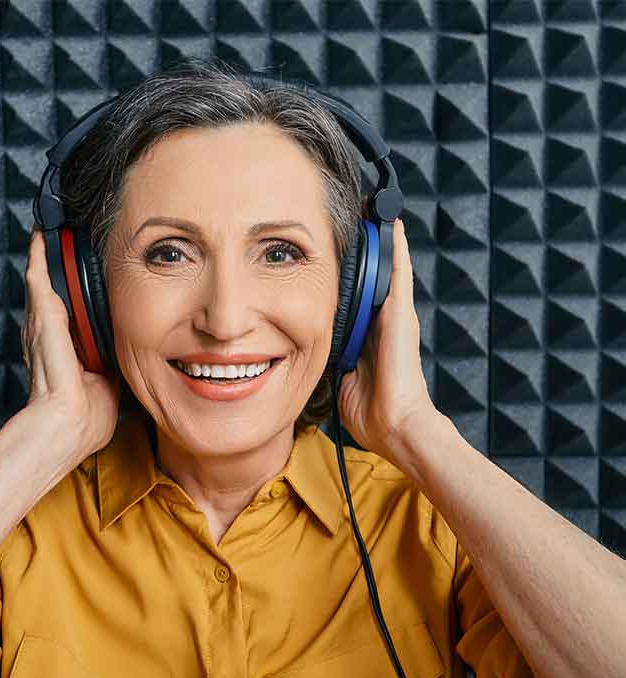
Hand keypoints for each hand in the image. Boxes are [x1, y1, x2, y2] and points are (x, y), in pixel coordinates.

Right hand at [21, 224, 121, 456]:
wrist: (69, 426)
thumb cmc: (86, 417)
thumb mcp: (109, 384)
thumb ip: (114, 364)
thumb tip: (131, 354)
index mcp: (65, 350)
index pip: (68, 313)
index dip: (72, 293)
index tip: (79, 272)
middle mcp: (49, 335)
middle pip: (52, 292)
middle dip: (55, 266)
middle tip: (61, 237)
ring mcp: (43, 326)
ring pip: (43, 281)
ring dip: (46, 256)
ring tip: (51, 229)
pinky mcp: (42, 319)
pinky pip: (38, 279)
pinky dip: (40, 257)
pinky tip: (43, 236)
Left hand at [337, 218, 440, 468]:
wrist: (396, 426)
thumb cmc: (373, 412)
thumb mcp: (344, 380)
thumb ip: (336, 360)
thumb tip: (318, 353)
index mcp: (371, 337)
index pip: (359, 297)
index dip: (350, 274)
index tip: (338, 250)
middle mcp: (386, 323)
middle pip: (374, 277)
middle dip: (367, 249)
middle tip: (358, 215)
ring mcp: (397, 318)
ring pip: (389, 270)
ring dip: (381, 241)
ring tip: (374, 209)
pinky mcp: (402, 316)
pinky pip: (398, 275)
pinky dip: (395, 249)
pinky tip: (390, 224)